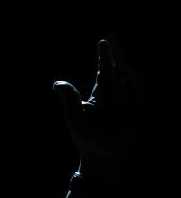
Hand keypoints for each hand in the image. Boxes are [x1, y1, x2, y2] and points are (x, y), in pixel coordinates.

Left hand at [53, 39, 142, 187]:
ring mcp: (128, 102)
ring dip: (124, 70)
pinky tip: (127, 79)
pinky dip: (135, 86)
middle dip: (116, 58)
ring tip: (116, 63)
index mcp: (100, 94)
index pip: (103, 71)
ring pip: (129, 79)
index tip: (103, 42)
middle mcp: (115, 95)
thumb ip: (69, 97)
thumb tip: (56, 83)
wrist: (100, 155)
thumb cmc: (85, 137)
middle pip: (118, 71)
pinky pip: (140, 94)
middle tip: (110, 46)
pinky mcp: (138, 112)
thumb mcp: (73, 115)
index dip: (104, 57)